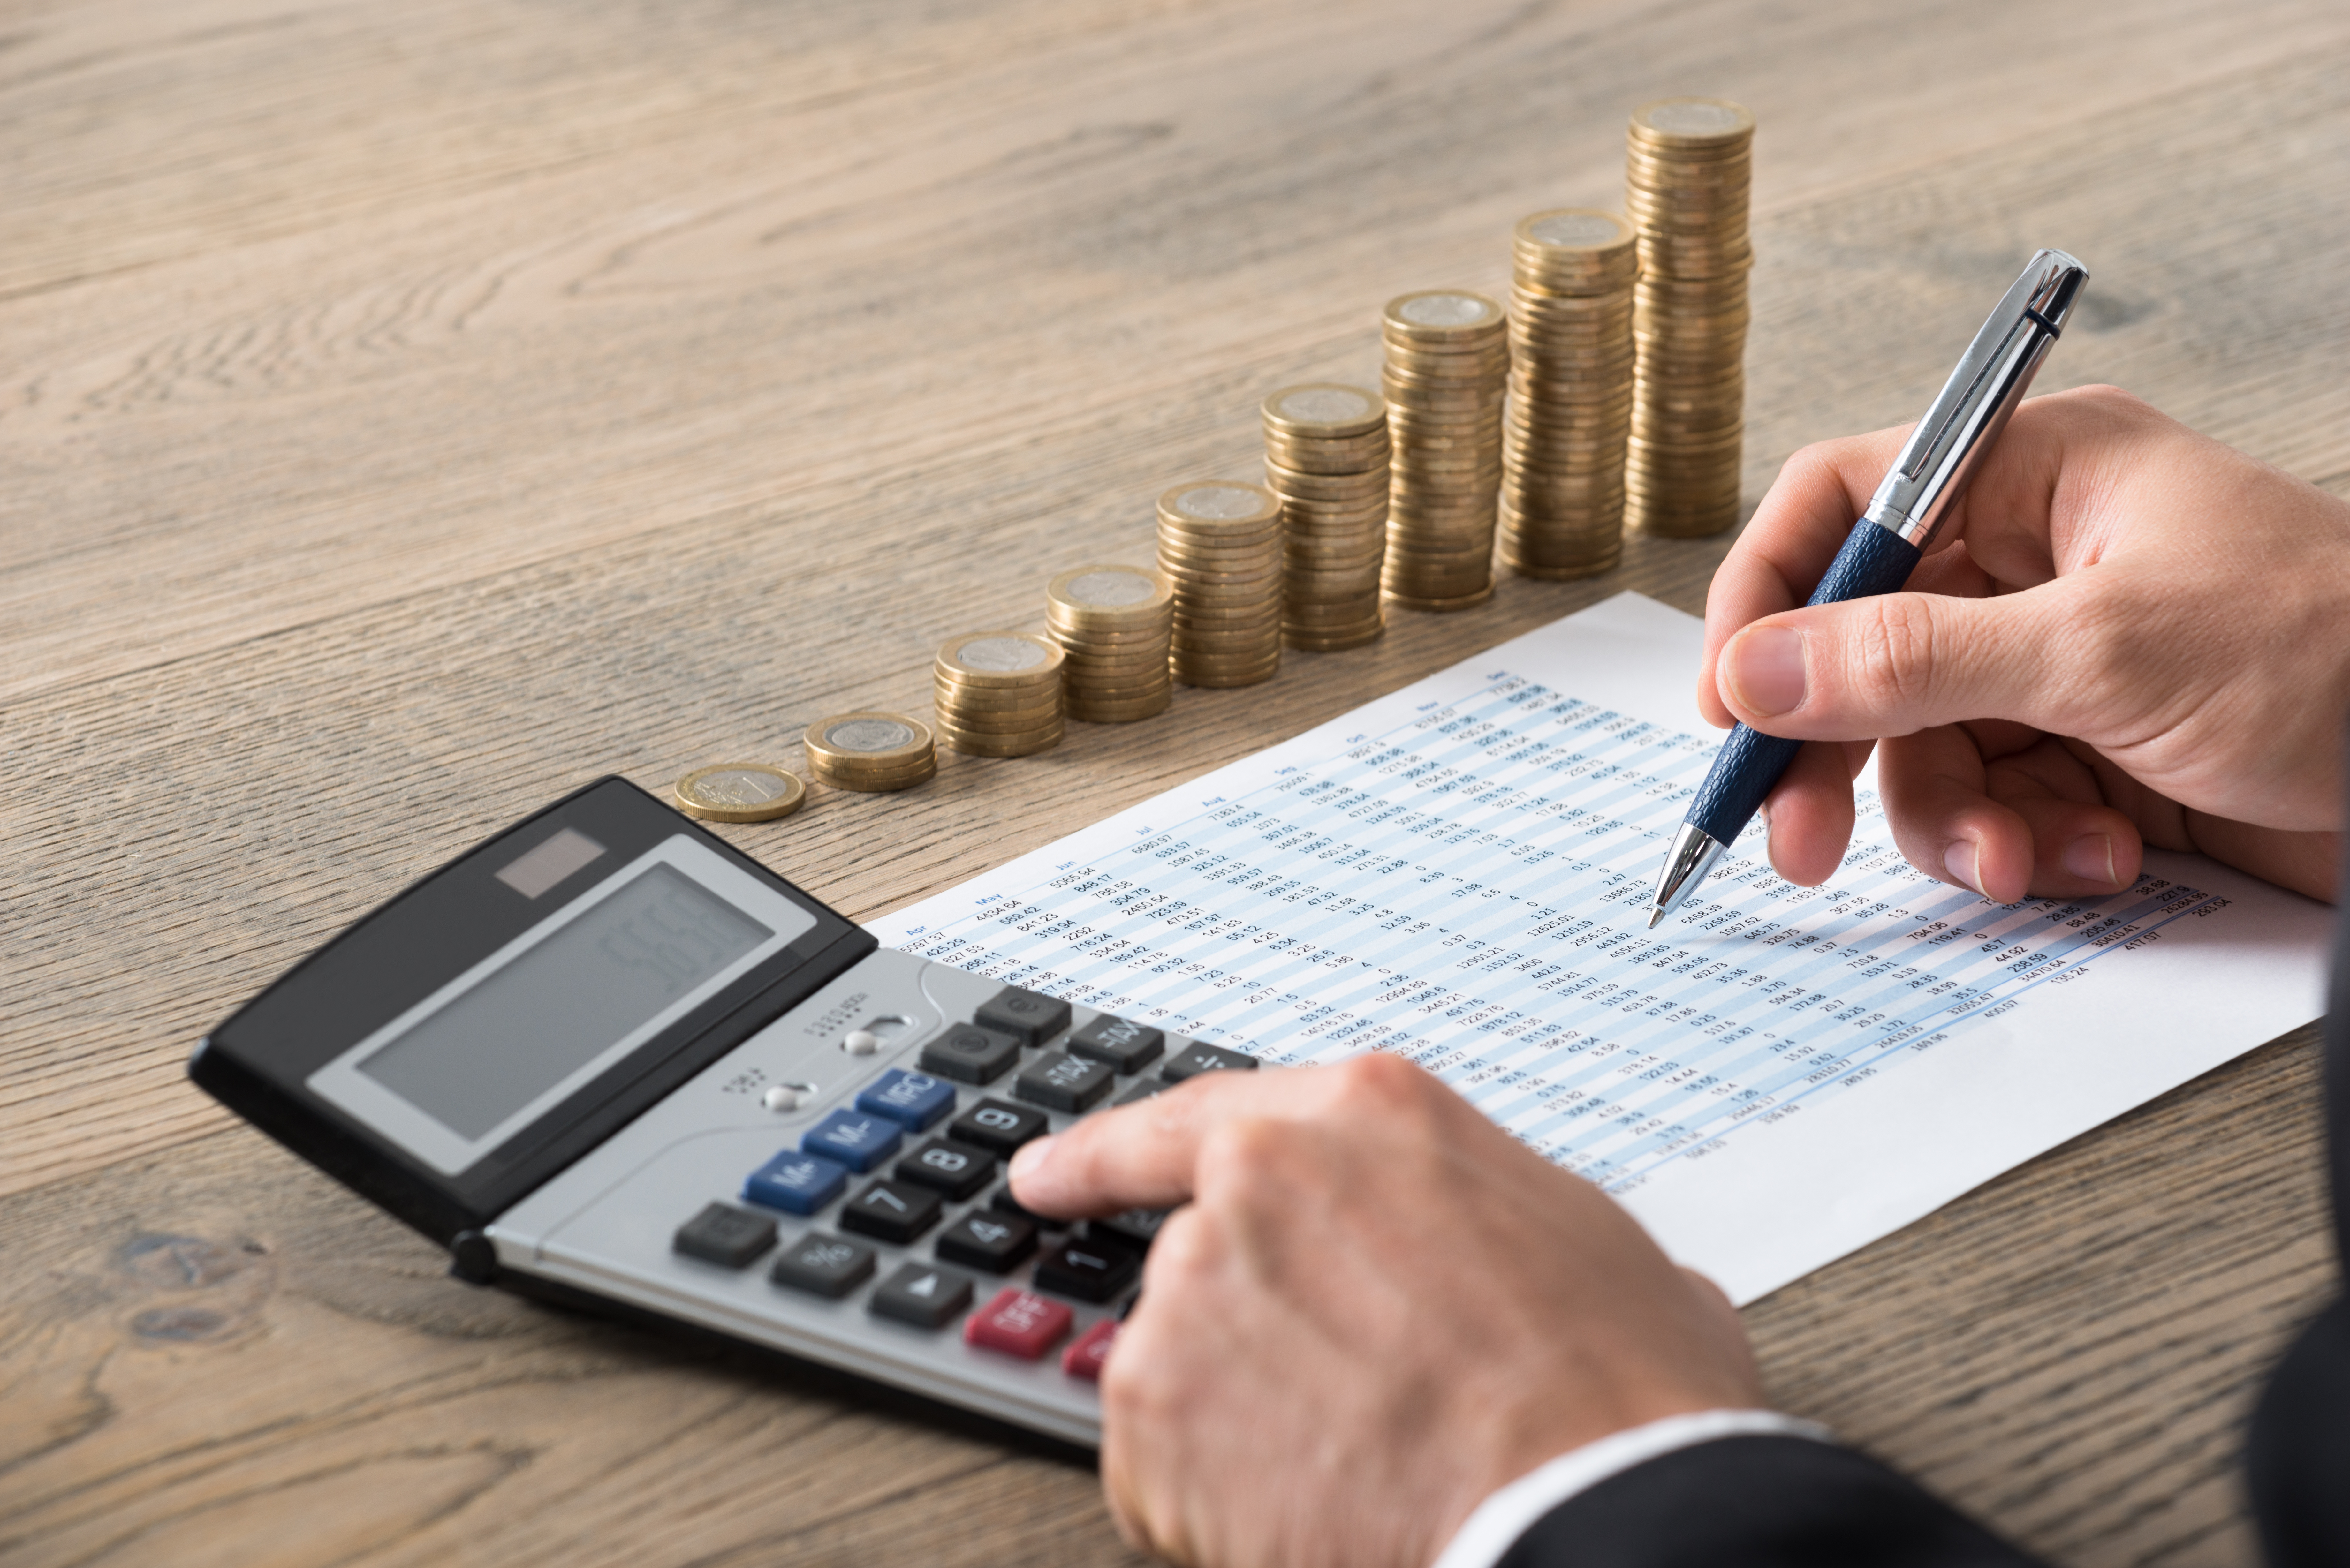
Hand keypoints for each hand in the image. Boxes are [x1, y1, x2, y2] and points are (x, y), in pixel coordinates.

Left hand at [1009, 1055, 1760, 1567]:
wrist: (1588, 1516)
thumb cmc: (1612, 1395)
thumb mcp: (1589, 1245)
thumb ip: (1505, 1220)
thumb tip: (1522, 1258)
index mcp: (1368, 1118)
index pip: (1201, 1117)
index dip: (1110, 1152)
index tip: (1047, 1177)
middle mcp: (1261, 1180)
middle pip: (1198, 1256)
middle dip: (1238, 1332)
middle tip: (1298, 1396)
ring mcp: (1194, 1288)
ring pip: (1176, 1361)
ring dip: (1237, 1421)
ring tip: (1346, 1465)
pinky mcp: (1155, 1403)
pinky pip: (1156, 1462)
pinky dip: (1208, 1501)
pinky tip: (1304, 1512)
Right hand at [1702, 384, 2348, 903]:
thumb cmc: (2339, 658)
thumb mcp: (2101, 652)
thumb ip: (1910, 661)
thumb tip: (1758, 670)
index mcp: (2034, 478)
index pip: (1844, 506)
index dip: (1769, 598)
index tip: (1731, 702)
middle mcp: (2036, 561)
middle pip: (1862, 646)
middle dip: (1837, 752)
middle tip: (1799, 841)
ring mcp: (2061, 660)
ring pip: (1921, 746)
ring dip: (1954, 821)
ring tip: (2020, 856)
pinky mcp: (2091, 750)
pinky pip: (1993, 800)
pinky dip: (2026, 843)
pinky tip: (2092, 855)